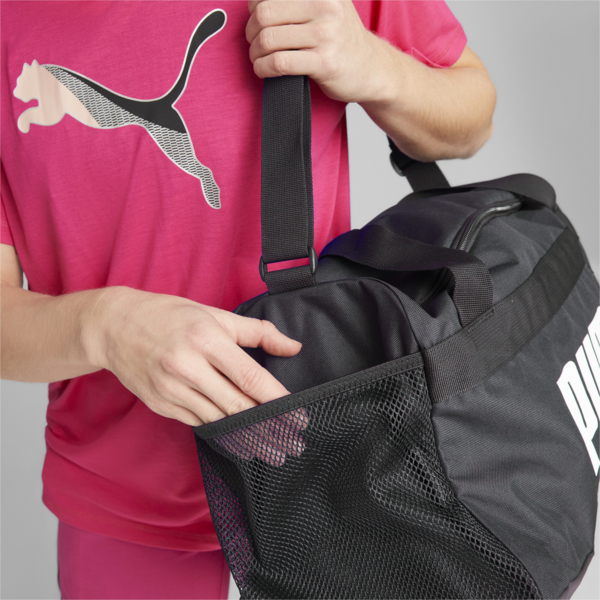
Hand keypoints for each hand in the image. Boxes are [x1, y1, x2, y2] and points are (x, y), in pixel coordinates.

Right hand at [87, 286, 306, 464]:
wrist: (113, 327)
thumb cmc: (168, 316)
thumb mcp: (215, 315)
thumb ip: (258, 332)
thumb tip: (293, 347)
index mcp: (205, 340)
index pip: (250, 377)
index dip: (278, 400)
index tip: (299, 416)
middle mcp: (188, 368)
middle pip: (237, 407)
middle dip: (269, 428)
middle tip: (293, 444)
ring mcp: (171, 391)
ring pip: (219, 420)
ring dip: (247, 436)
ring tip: (273, 448)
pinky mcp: (162, 405)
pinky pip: (199, 422)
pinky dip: (221, 430)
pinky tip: (240, 438)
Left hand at [246, 0, 382, 102]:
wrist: (373, 68)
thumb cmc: (341, 38)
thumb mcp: (327, 5)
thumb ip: (298, 1)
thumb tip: (255, 2)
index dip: (255, 5)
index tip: (258, 19)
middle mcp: (326, 5)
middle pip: (264, 13)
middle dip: (251, 31)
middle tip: (254, 42)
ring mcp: (326, 34)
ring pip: (269, 39)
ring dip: (256, 53)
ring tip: (259, 58)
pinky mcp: (324, 62)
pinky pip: (280, 63)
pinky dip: (263, 68)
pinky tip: (264, 70)